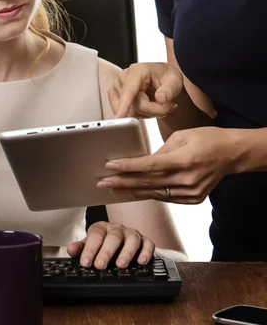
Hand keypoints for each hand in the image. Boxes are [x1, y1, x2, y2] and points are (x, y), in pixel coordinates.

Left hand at [67, 221, 154, 268]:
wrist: (120, 240)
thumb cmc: (103, 244)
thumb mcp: (90, 245)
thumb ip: (80, 248)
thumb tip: (70, 250)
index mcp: (102, 227)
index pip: (95, 235)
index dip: (90, 249)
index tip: (85, 262)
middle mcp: (118, 229)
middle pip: (113, 236)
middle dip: (106, 252)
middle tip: (100, 265)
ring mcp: (132, 233)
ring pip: (132, 239)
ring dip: (127, 252)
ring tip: (121, 265)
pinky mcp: (145, 240)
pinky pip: (148, 244)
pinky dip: (146, 252)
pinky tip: (141, 262)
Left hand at [97, 127, 238, 203]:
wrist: (232, 154)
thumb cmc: (207, 139)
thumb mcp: (181, 136)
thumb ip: (161, 151)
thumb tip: (142, 162)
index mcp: (184, 160)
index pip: (150, 165)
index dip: (128, 166)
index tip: (110, 166)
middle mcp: (188, 179)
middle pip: (149, 182)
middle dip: (123, 182)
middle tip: (102, 182)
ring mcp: (191, 192)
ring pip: (155, 193)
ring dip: (132, 191)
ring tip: (112, 188)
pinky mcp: (193, 199)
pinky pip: (166, 197)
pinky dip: (149, 194)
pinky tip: (133, 192)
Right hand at [109, 62, 182, 118]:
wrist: (162, 77)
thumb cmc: (167, 77)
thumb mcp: (175, 81)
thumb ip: (169, 90)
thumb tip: (160, 99)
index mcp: (137, 71)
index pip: (130, 91)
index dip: (125, 104)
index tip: (119, 117)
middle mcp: (123, 78)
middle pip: (134, 107)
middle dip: (152, 111)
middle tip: (166, 105)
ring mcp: (117, 87)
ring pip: (129, 113)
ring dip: (146, 113)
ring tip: (155, 103)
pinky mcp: (114, 96)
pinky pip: (126, 114)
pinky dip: (139, 114)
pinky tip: (147, 106)